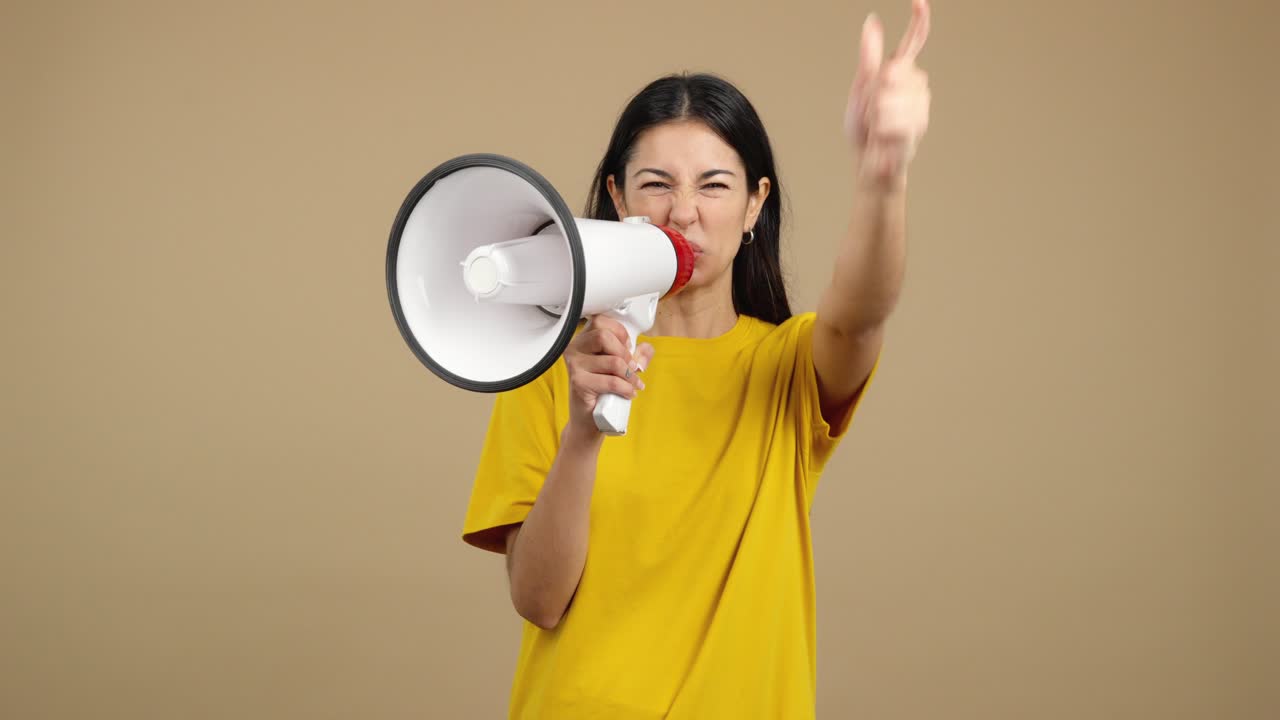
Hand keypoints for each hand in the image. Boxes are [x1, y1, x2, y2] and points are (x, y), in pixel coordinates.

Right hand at [562, 315, 653, 440]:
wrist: (589, 420)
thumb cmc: (603, 391)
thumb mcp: (624, 368)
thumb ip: (638, 355)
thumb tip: (645, 348)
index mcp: (583, 340)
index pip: (600, 320)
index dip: (619, 333)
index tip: (627, 347)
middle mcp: (575, 349)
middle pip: (604, 336)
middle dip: (625, 353)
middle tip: (630, 367)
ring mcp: (575, 366)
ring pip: (613, 360)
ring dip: (630, 375)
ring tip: (632, 384)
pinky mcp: (579, 382)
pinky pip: (612, 380)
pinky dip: (626, 388)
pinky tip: (628, 393)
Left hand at [844, 0, 931, 189]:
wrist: (869, 165)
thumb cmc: (864, 130)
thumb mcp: (860, 90)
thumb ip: (869, 57)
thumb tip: (872, 22)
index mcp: (900, 75)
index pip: (913, 43)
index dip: (918, 22)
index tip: (919, 1)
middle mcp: (915, 87)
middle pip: (893, 72)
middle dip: (873, 93)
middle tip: (871, 112)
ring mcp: (920, 107)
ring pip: (892, 98)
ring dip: (876, 115)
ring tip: (877, 128)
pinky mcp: (917, 128)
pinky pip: (895, 122)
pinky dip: (882, 131)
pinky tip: (884, 138)